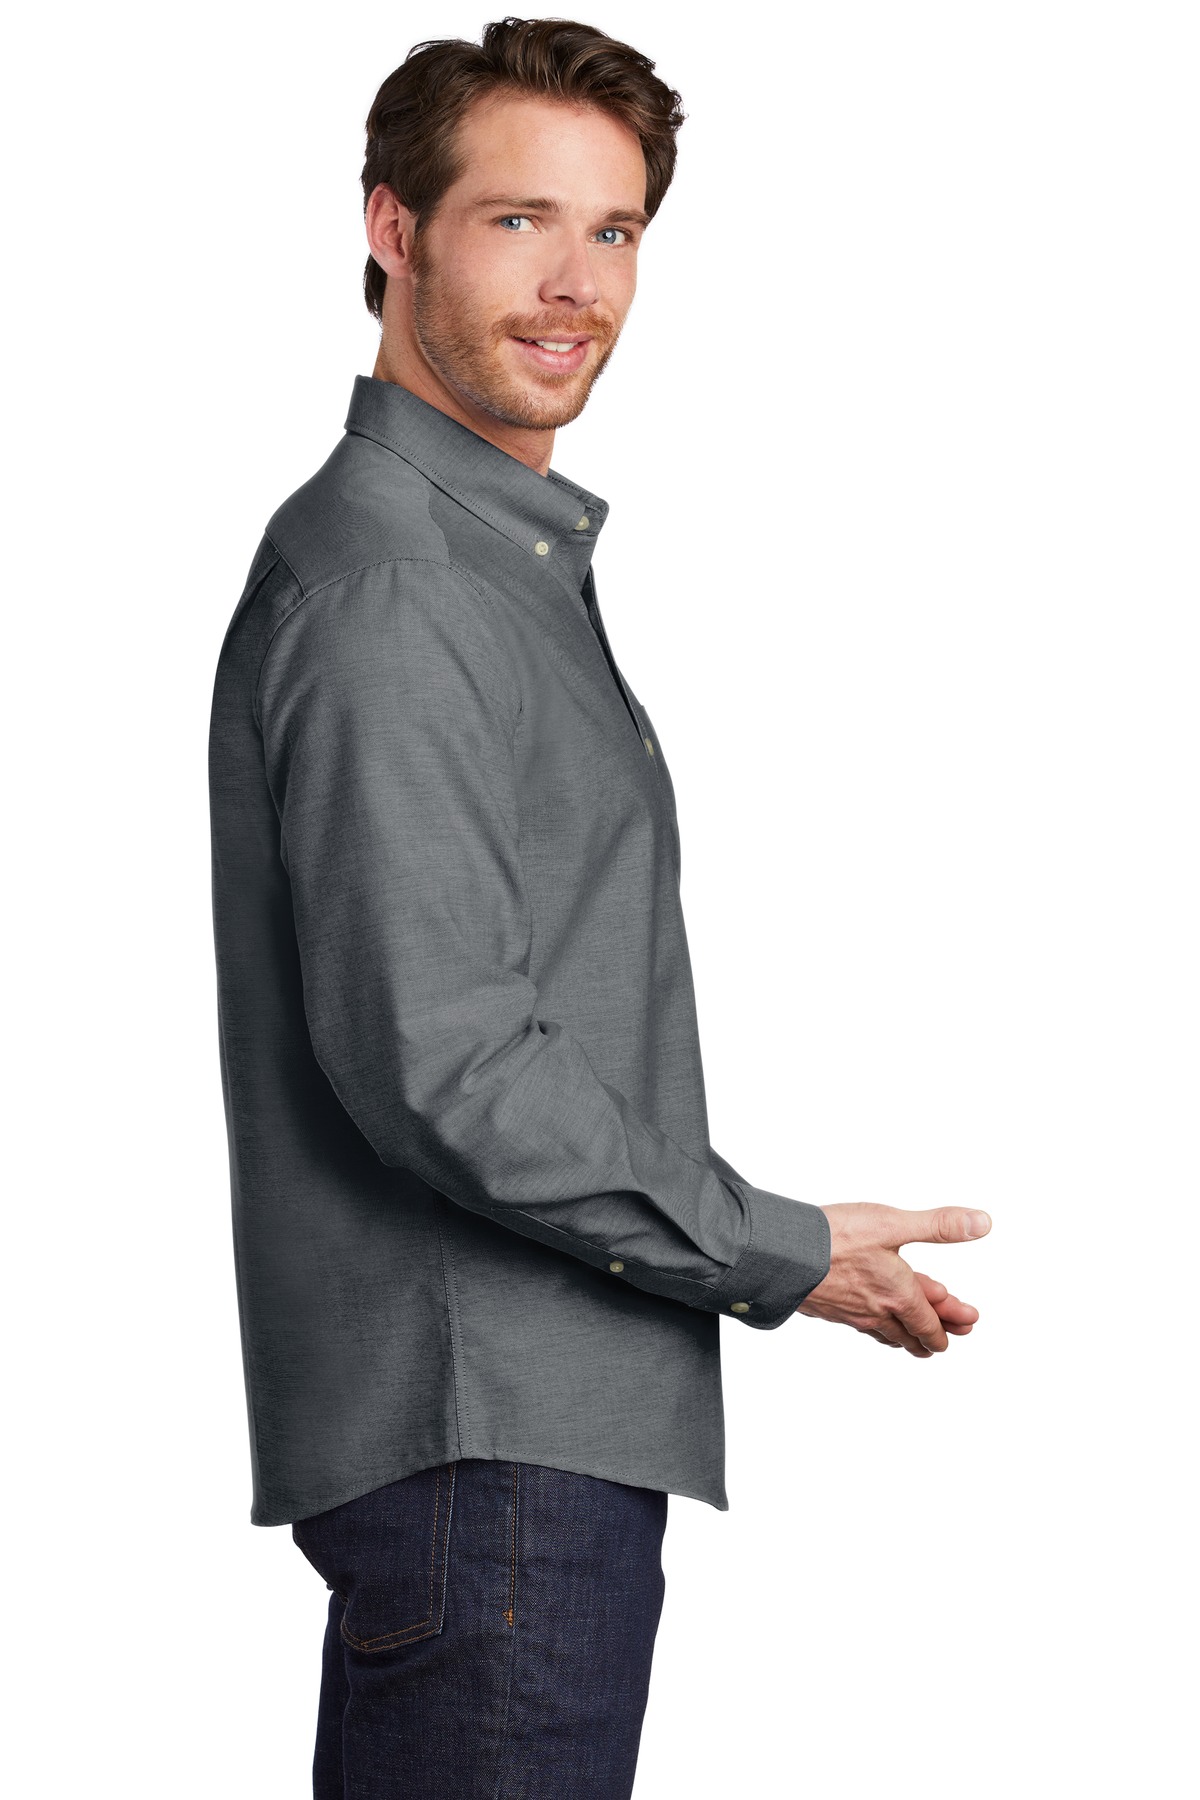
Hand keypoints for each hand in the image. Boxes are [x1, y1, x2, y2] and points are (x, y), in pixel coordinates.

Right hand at [796, 1204, 989, 1356]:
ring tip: (910, 1340)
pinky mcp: (828, 1309)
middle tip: (944, 1341)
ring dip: (903, 1337)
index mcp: (898, 1295)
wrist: (782, 1253)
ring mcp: (851, 1314)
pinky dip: (875, 1327)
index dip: (949, 1327)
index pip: (929, 1324)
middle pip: (910, 1335)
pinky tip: (868, 1320)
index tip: (964, 1327)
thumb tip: (981, 1223)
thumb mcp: (894, 1224)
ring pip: (884, 1335)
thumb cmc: (836, 1238)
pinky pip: (860, 1326)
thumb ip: (939, 1225)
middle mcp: (876, 1312)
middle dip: (931, 1337)